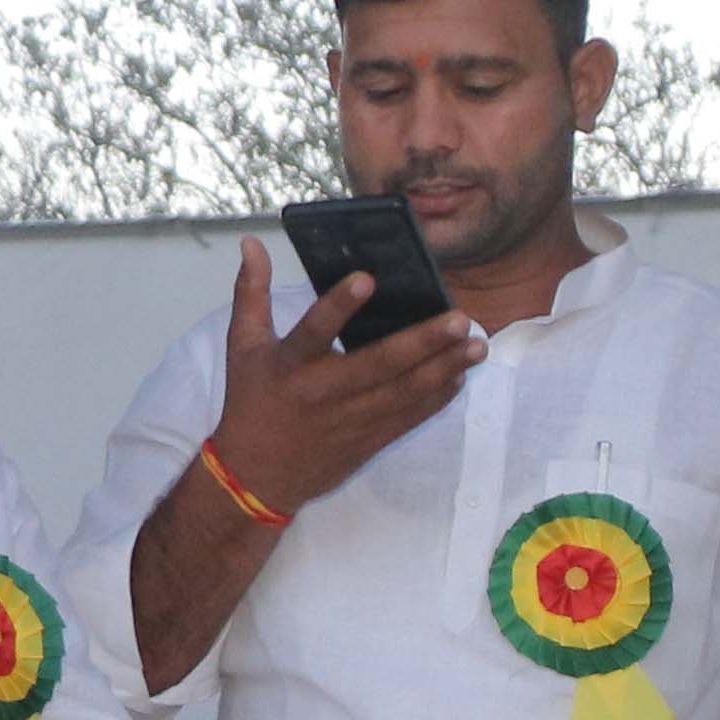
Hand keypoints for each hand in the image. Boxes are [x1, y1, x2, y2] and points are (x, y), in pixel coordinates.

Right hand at [208, 238, 483, 522]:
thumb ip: (251, 292)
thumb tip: (252, 243)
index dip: (339, 305)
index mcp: (292, 364)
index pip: (315, 330)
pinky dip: (437, 397)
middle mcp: (325, 392)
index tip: (367, 278)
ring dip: (445, 369)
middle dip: (423, 342)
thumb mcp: (242, 346)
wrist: (256, 476)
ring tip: (477, 345)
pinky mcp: (369, 440)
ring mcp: (351, 419)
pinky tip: (460, 375)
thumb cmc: (252, 403)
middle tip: (459, 318)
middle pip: (379, 364)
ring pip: (405, 392)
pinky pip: (409, 417)